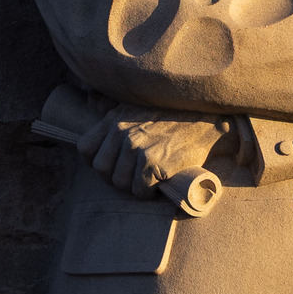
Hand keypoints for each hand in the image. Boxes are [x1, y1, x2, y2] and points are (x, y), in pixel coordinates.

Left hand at [78, 106, 228, 199]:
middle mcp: (122, 132)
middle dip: (114, 178)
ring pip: (119, 183)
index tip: (111, 165)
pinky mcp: (154, 163)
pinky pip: (139, 191)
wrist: (207, 119)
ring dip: (133, 187)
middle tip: (132, 177)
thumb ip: (112, 106)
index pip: (85, 148)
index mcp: (114, 118)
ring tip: (146, 181)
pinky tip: (157, 185)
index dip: (95, 161)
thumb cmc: (174, 113)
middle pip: (101, 169)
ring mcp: (137, 148)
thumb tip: (90, 100)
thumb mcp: (137, 103)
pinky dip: (148, 193)